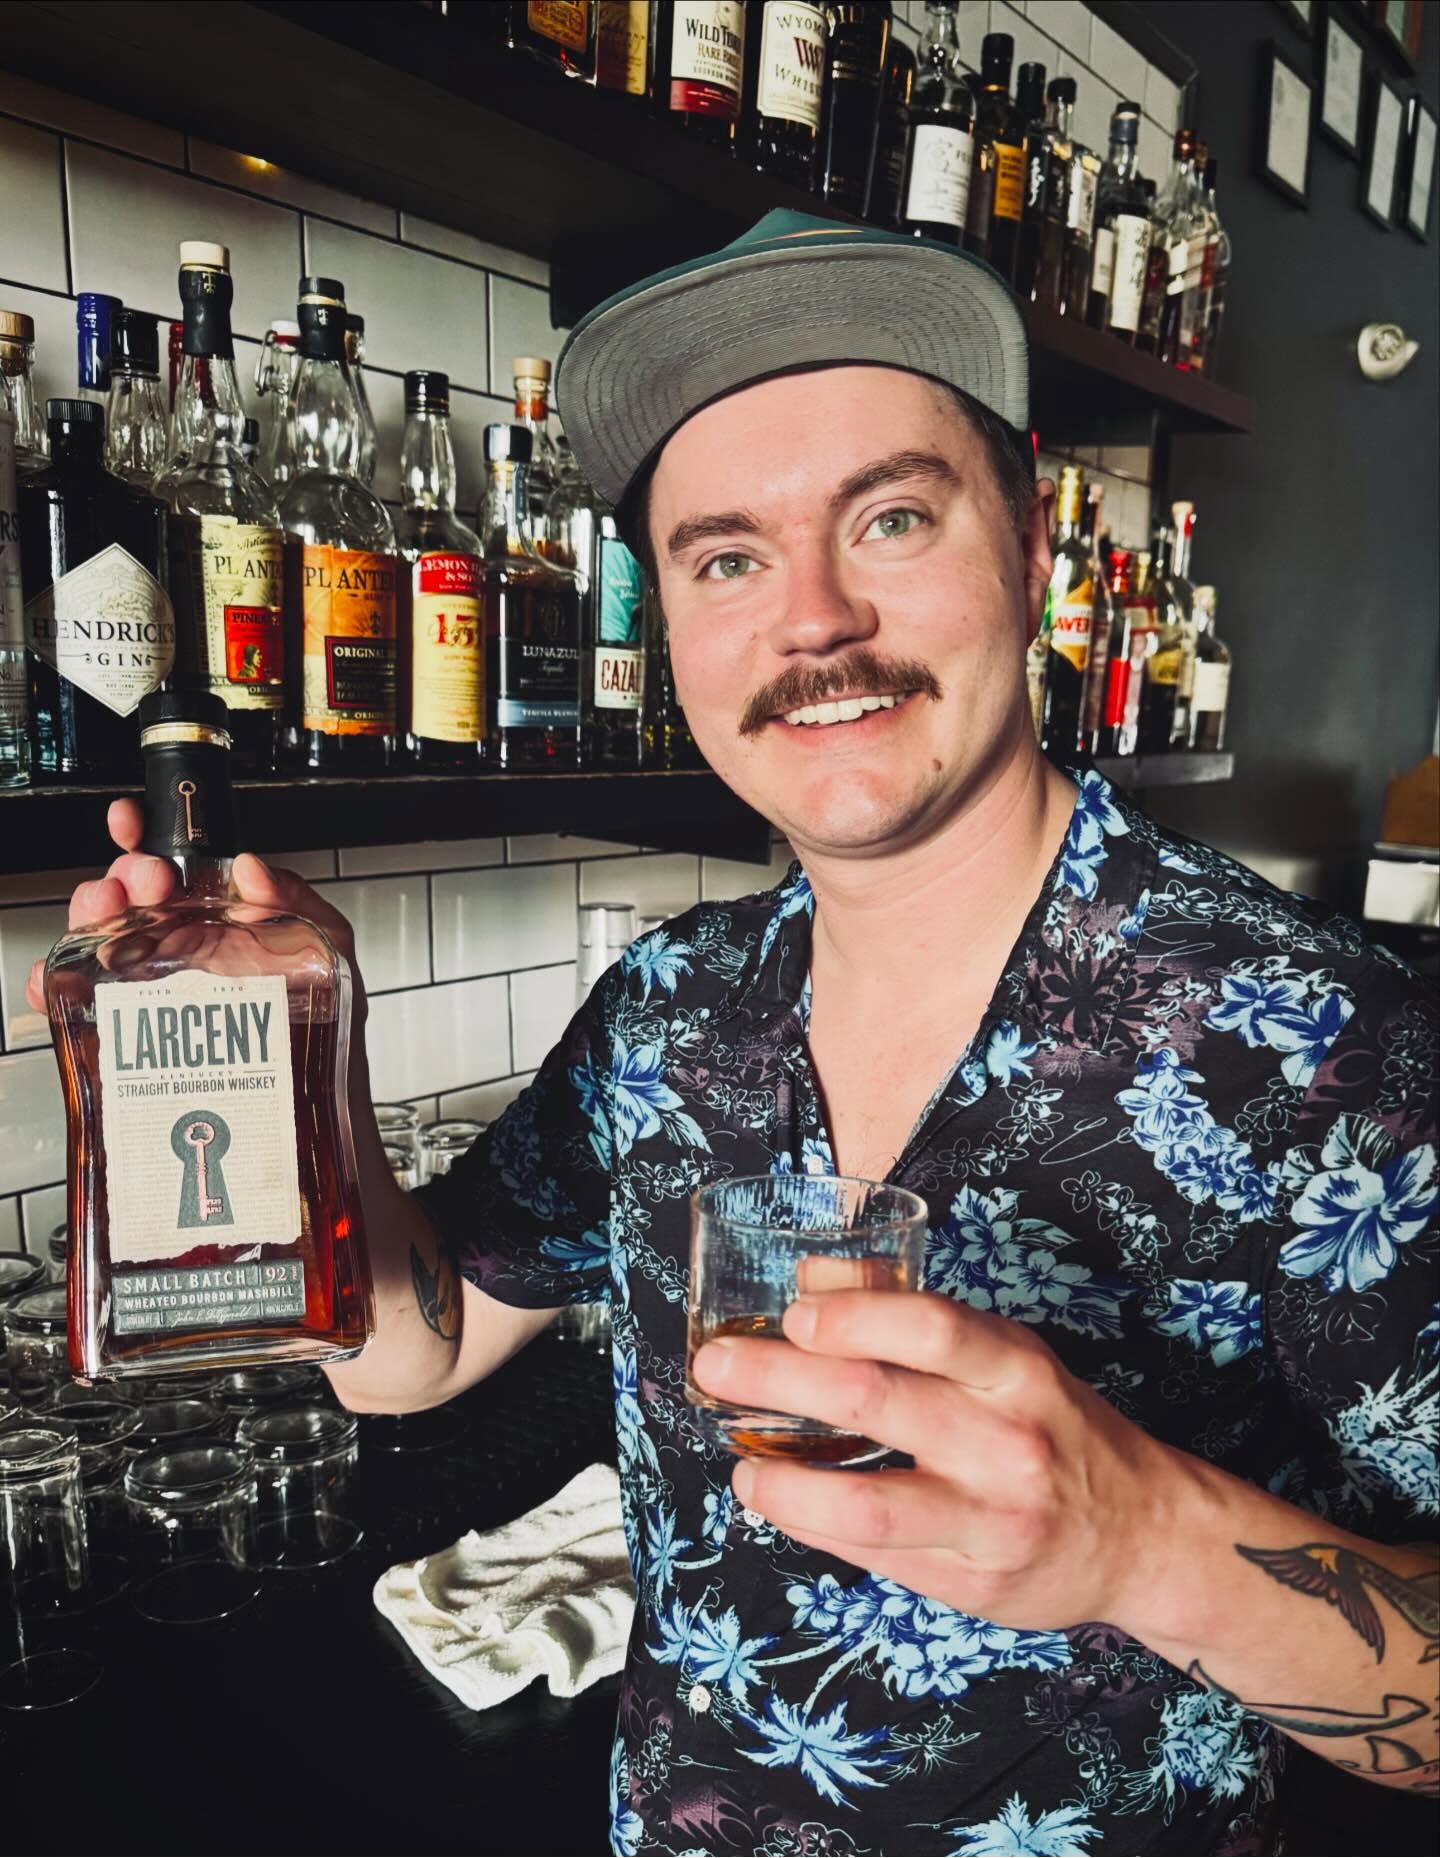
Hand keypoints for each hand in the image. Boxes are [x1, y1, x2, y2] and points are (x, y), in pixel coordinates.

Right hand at [25, 798, 364, 1022]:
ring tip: (110, 912)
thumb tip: (251, 868)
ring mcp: (153, 989)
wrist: (309, 1117)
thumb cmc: (321, 1037)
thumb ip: (298, 902)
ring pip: (99, 937)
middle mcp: (182, 949)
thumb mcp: (328, 954)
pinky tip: (62, 976)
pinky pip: (77, 1001)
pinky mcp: (128, 1034)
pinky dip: (57, 982)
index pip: (178, 867)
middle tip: (149, 881)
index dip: (148, 836)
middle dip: (127, 874)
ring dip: (91, 913)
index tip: (134, 819)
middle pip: (132, 896)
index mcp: (223, 921)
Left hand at [690, 1289, 1191, 1635]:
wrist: (1139, 1535)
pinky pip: (873, 1552)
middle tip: (716, 1367)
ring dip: (783, 1480)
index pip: (932, 1327)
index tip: (792, 1314)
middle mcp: (1006, 1441)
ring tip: (740, 1463)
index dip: (852, 1315)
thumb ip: (910, 1317)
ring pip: (867, 1500)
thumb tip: (809, 1275)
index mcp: (1016, 1369)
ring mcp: (989, 1519)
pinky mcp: (971, 1582)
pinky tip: (776, 1498)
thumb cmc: (1053, 1427)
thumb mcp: (1004, 1356)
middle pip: (877, 1401)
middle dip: (778, 1379)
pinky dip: (810, 1524)